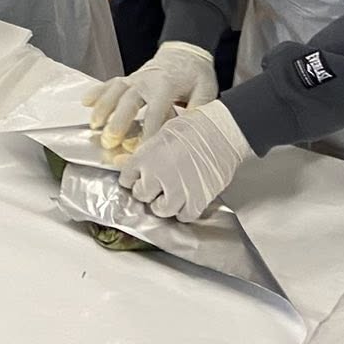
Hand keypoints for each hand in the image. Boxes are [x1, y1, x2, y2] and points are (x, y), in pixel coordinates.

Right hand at [85, 41, 219, 148]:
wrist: (186, 50)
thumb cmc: (196, 73)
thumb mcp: (205, 90)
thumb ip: (198, 110)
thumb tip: (191, 130)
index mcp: (166, 85)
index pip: (156, 111)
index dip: (149, 132)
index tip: (142, 151)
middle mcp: (147, 80)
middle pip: (129, 101)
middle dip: (118, 121)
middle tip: (110, 140)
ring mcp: (135, 78)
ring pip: (115, 91)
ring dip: (103, 108)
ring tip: (94, 125)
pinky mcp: (129, 78)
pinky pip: (110, 83)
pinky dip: (97, 92)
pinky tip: (86, 102)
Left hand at [119, 100, 253, 221]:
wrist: (221, 131)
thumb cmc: (192, 127)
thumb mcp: (160, 133)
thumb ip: (143, 153)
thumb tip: (122, 162)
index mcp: (145, 157)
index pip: (126, 179)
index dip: (133, 178)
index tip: (139, 177)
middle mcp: (157, 177)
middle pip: (141, 196)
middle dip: (147, 191)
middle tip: (156, 184)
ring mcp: (177, 191)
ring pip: (160, 210)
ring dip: (164, 204)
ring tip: (170, 193)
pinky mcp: (197, 201)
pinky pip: (183, 216)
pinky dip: (184, 210)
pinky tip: (187, 199)